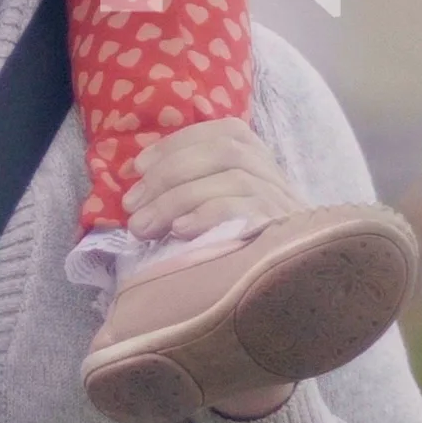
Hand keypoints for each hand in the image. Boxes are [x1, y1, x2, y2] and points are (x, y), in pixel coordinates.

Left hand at [119, 118, 301, 246]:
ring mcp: (283, 204)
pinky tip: (180, 231)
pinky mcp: (283, 231)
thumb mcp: (218, 214)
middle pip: (225, 151)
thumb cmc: (241, 253)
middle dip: (169, 173)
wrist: (290, 289)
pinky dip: (207, 214)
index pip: (225, 133)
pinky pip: (246, 210)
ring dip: (178, 197)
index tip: (139, 166)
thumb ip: (192, 192)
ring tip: (144, 227)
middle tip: (132, 206)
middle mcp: (277, 177)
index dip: (178, 143)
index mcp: (261, 164)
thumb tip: (140, 195)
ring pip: (234, 177)